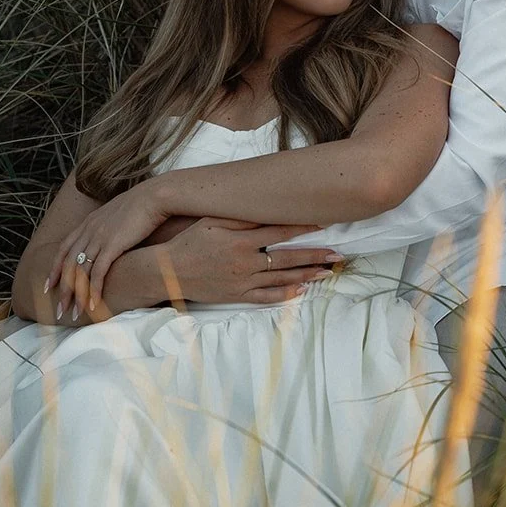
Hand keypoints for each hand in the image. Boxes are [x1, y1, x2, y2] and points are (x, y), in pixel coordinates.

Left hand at [47, 183, 169, 319]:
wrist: (155, 196)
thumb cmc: (143, 205)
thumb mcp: (117, 214)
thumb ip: (108, 227)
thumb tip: (111, 237)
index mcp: (88, 222)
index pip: (64, 248)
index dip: (55, 268)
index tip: (49, 285)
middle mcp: (88, 230)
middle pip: (67, 264)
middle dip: (62, 289)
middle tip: (58, 309)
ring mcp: (98, 237)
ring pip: (79, 271)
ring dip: (76, 295)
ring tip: (73, 314)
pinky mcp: (112, 245)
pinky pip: (98, 272)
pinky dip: (94, 290)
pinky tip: (94, 306)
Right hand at [155, 219, 345, 304]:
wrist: (167, 272)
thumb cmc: (189, 242)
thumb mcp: (211, 222)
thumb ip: (239, 217)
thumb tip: (265, 209)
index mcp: (240, 240)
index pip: (279, 231)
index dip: (303, 227)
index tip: (324, 222)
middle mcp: (245, 261)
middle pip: (288, 257)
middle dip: (315, 255)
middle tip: (338, 254)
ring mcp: (243, 281)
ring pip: (282, 278)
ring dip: (307, 275)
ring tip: (328, 272)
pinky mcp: (237, 296)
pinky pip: (266, 296)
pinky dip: (286, 294)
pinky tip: (302, 291)